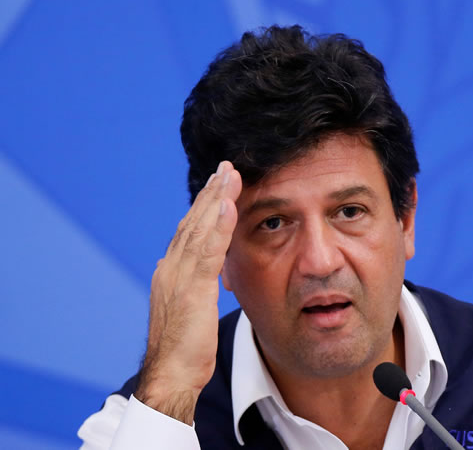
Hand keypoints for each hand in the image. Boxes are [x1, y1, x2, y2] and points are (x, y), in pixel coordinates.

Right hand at [135, 161, 241, 423]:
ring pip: (199, 229)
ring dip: (215, 199)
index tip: (218, 185)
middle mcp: (171, 268)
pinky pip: (207, 251)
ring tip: (229, 174)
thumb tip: (204, 276)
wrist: (171, 376)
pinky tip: (229, 205)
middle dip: (210, 193)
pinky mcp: (192, 289)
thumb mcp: (190, 311)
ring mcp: (179, 277)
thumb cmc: (184, 350)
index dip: (204, 207)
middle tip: (226, 168)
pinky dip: (217, 225)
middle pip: (192, 222)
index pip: (189, 232)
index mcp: (171, 273)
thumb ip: (196, 288)